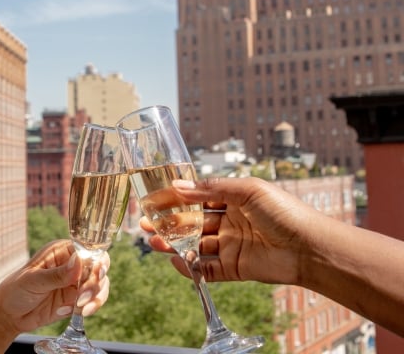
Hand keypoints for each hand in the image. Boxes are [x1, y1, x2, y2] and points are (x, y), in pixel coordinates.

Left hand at [0, 239, 109, 334]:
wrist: (8, 315)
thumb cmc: (16, 289)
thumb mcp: (34, 280)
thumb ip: (57, 274)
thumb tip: (78, 262)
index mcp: (63, 251)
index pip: (88, 249)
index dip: (96, 260)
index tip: (96, 273)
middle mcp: (74, 264)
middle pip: (99, 266)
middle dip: (96, 281)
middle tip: (82, 296)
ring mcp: (77, 282)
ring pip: (100, 284)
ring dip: (95, 296)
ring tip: (81, 308)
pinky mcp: (77, 299)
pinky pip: (94, 300)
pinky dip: (91, 307)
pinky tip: (78, 313)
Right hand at [140, 177, 322, 285]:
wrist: (310, 247)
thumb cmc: (284, 211)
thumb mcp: (247, 190)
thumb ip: (211, 189)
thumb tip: (178, 185)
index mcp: (233, 199)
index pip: (197, 197)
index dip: (175, 198)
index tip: (153, 199)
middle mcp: (230, 221)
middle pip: (192, 222)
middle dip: (168, 222)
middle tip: (145, 223)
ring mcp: (231, 245)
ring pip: (195, 245)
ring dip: (174, 244)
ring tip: (153, 242)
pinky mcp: (235, 268)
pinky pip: (207, 269)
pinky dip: (190, 268)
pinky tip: (175, 261)